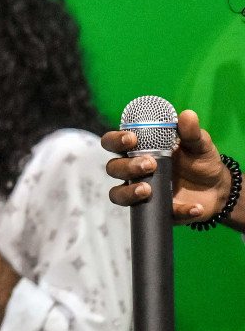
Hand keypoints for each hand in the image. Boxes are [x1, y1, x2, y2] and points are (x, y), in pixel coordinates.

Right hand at [103, 110, 231, 222]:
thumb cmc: (200, 162)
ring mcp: (141, 192)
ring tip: (148, 190)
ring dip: (129, 192)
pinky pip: (156, 215)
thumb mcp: (199, 145)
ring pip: (118, 195)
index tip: (132, 139)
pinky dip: (177, 212)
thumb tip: (187, 115)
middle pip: (113, 168)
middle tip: (150, 165)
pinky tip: (193, 207)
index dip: (115, 140)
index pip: (113, 143)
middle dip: (127, 166)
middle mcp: (134, 172)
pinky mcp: (154, 211)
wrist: (217, 188)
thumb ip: (191, 132)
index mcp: (139, 151)